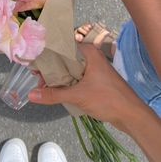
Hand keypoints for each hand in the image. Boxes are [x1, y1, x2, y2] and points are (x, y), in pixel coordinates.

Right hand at [29, 43, 144, 129]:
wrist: (131, 114)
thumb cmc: (107, 99)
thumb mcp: (77, 96)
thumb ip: (53, 94)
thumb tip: (31, 95)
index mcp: (88, 52)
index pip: (63, 46)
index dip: (47, 54)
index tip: (34, 63)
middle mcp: (91, 56)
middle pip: (65, 58)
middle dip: (51, 69)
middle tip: (38, 78)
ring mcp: (94, 68)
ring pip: (71, 69)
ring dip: (58, 77)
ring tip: (44, 87)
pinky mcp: (96, 80)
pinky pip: (77, 77)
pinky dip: (67, 83)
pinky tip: (58, 91)